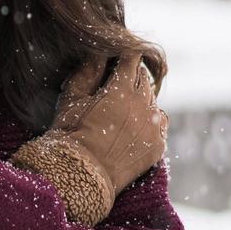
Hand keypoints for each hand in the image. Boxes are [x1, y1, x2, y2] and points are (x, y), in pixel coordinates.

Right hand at [9, 52, 168, 226]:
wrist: (80, 176)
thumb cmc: (70, 134)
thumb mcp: (71, 98)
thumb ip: (87, 71)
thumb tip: (98, 53)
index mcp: (122, 89)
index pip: (131, 59)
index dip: (124, 55)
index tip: (117, 55)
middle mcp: (144, 105)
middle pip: (144, 79)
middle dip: (131, 75)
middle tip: (116, 80)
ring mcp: (154, 127)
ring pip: (153, 101)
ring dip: (141, 98)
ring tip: (123, 106)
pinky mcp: (157, 147)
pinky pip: (160, 124)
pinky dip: (150, 120)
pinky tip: (135, 124)